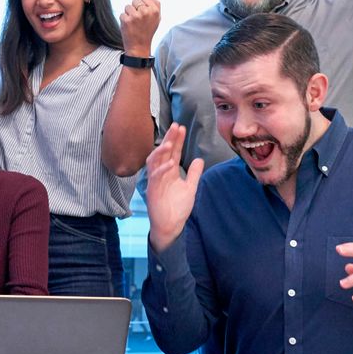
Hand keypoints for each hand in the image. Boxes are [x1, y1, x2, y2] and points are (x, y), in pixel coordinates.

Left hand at [119, 0, 160, 57]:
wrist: (139, 46)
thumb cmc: (147, 32)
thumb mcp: (157, 19)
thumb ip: (156, 5)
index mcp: (155, 11)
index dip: (143, 5)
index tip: (143, 14)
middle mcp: (146, 12)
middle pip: (135, 1)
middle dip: (135, 9)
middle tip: (138, 20)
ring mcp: (135, 16)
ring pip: (128, 7)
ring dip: (129, 14)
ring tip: (133, 23)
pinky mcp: (126, 20)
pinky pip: (122, 14)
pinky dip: (124, 20)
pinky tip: (129, 26)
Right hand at [145, 123, 204, 250]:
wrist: (170, 226)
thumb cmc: (177, 208)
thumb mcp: (190, 188)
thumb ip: (194, 174)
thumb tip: (200, 159)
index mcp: (169, 172)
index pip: (172, 152)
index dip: (177, 140)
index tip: (181, 128)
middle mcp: (160, 174)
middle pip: (163, 153)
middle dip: (169, 139)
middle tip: (176, 127)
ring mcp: (155, 182)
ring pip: (154, 162)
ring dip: (161, 151)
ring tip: (170, 143)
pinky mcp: (152, 191)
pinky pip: (155, 177)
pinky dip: (162, 169)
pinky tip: (171, 163)